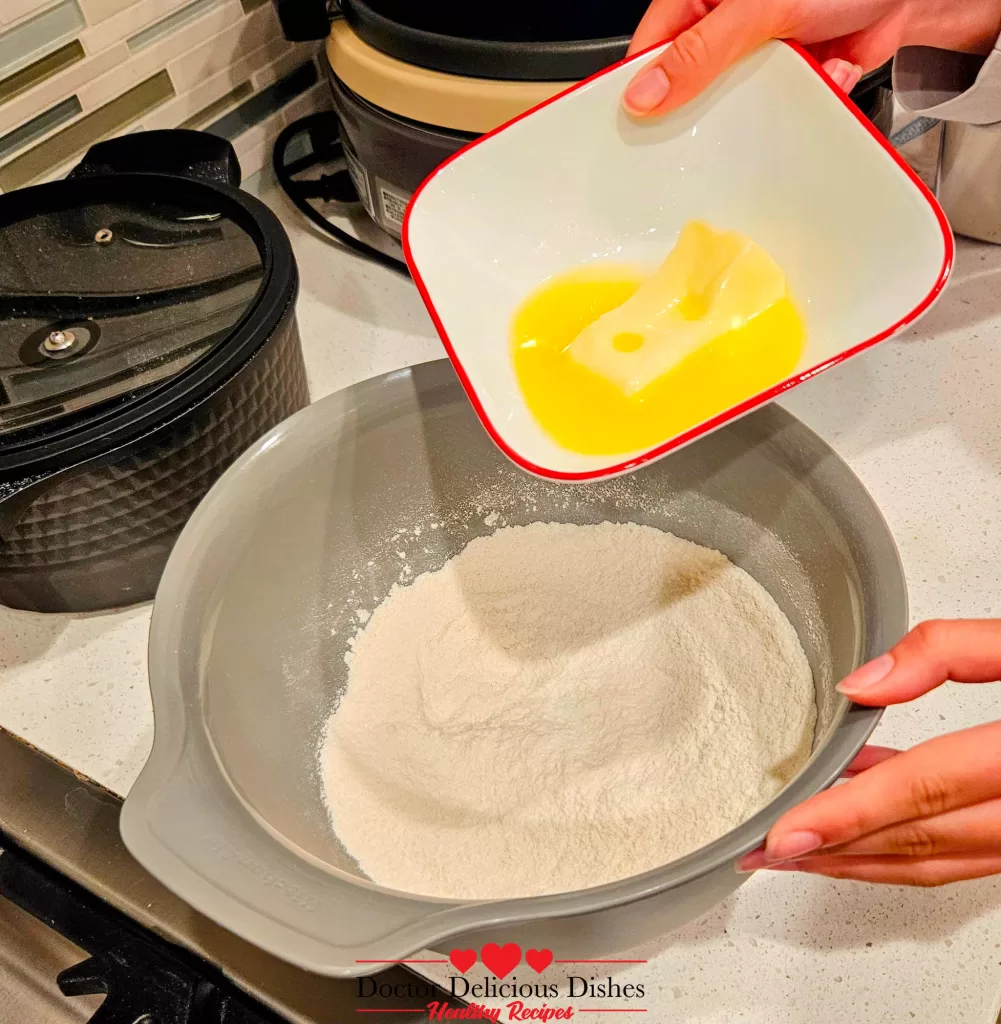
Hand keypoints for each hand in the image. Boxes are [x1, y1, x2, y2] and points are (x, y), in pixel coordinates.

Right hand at [622, 0, 1000, 116]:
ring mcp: (761, 49)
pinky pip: (777, 105)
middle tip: (700, 136)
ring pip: (735, 100)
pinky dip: (798, 102)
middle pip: (690, 82)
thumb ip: (699, 54)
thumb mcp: (756, 9)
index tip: (635, 129)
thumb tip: (644, 93)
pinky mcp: (793, 72)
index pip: (652, 49)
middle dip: (704, 108)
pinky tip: (821, 77)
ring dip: (759, 107)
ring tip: (774, 100)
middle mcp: (726, 23)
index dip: (641, 90)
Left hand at [738, 620, 1000, 885]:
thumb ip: (949, 651)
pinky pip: (962, 859)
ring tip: (799, 851)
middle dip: (833, 852)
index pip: (922, 791)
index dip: (847, 817)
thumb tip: (863, 683)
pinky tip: (863, 826)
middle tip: (765, 852)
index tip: (785, 836)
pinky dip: (905, 850)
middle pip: (919, 842)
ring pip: (937, 864)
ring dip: (861, 862)